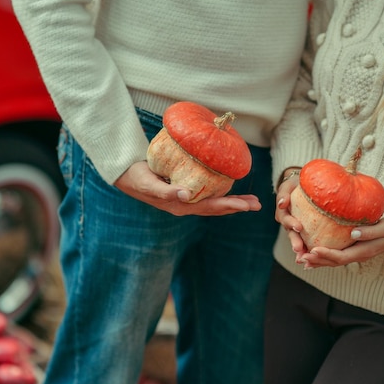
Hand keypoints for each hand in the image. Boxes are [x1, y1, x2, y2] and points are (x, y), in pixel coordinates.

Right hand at [114, 161, 260, 215]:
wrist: (126, 175)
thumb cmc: (138, 178)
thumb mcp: (150, 184)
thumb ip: (167, 191)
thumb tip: (186, 195)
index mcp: (180, 206)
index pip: (210, 207)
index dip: (229, 205)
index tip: (246, 205)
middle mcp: (186, 205)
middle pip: (216, 207)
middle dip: (237, 206)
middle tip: (257, 204)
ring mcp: (186, 200)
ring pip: (214, 202)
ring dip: (233, 202)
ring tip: (251, 201)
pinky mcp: (185, 191)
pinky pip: (207, 195)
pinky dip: (221, 194)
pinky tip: (230, 190)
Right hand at [274, 169, 305, 253]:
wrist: (303, 185)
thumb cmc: (295, 184)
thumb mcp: (287, 185)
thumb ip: (283, 193)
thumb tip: (282, 203)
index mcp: (283, 212)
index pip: (286, 218)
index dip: (291, 223)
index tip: (298, 227)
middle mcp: (289, 222)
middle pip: (291, 233)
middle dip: (294, 242)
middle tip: (298, 249)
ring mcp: (296, 228)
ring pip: (298, 240)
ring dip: (301, 249)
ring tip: (305, 258)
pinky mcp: (306, 231)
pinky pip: (307, 240)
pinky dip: (310, 248)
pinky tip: (317, 257)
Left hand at [298, 214, 383, 267]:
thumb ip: (369, 232)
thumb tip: (353, 233)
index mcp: (364, 251)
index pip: (342, 256)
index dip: (327, 254)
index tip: (313, 250)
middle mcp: (358, 255)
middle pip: (334, 261)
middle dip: (317, 260)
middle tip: (301, 258)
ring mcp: (356, 254)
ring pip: (334, 261)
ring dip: (318, 261)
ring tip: (301, 260)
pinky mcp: (354, 249)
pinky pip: (337, 256)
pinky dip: (324, 257)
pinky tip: (313, 255)